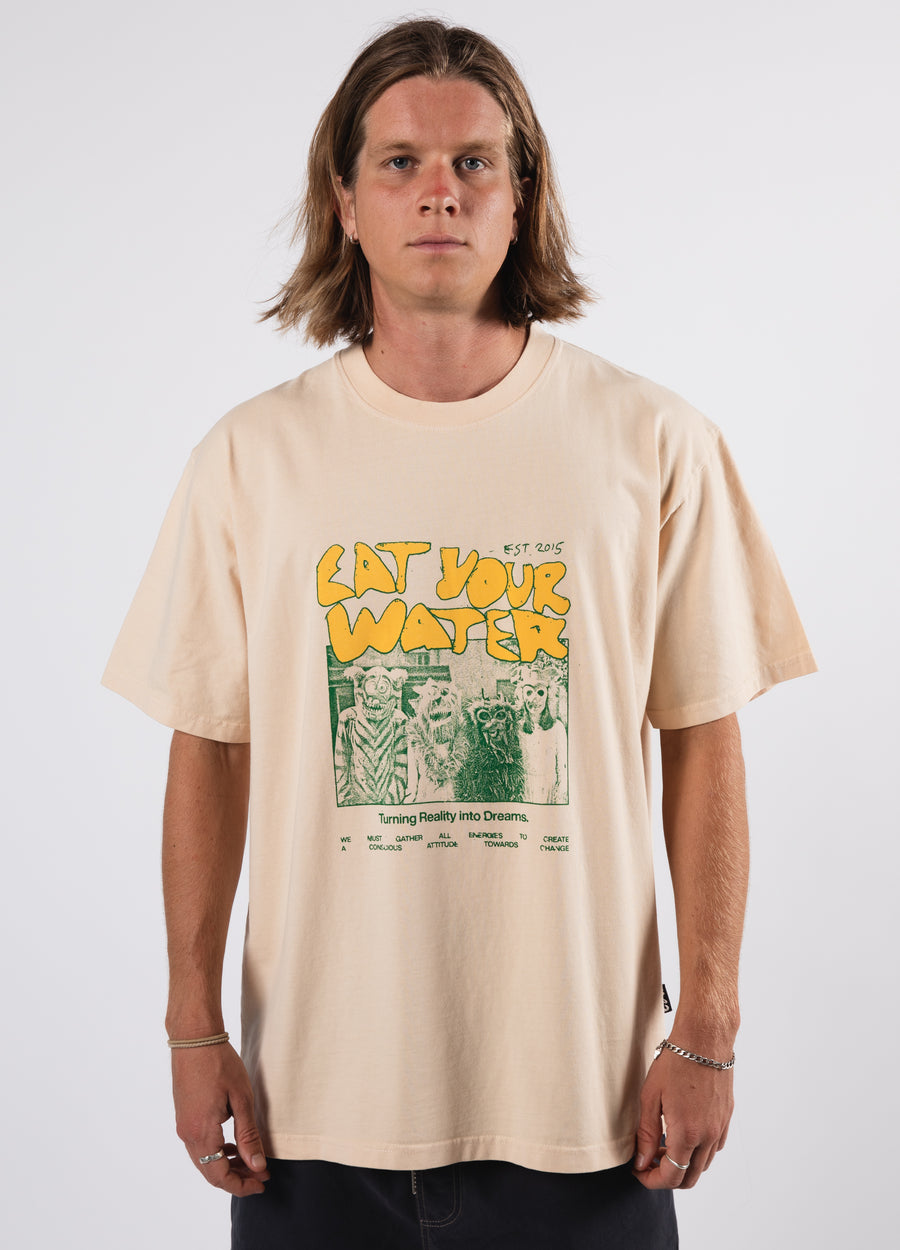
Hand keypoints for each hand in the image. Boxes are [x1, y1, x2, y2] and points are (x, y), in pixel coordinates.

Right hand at [172, 1042, 269, 1196]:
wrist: (194, 1038)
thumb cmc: (220, 1063)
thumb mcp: (241, 1099)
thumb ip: (248, 1135)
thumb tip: (257, 1166)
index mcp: (201, 1133)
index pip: (219, 1176)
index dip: (241, 1185)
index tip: (262, 1184)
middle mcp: (187, 1135)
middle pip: (210, 1172)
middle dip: (236, 1178)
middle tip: (261, 1176)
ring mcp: (183, 1126)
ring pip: (204, 1160)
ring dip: (227, 1165)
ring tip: (251, 1162)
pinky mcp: (184, 1116)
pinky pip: (199, 1145)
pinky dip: (217, 1152)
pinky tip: (233, 1145)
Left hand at [631, 1046, 733, 1189]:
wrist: (704, 1039)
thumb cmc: (676, 1062)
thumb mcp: (650, 1097)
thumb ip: (646, 1134)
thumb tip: (641, 1162)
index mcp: (687, 1133)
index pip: (672, 1176)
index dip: (652, 1180)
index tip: (639, 1172)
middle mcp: (708, 1136)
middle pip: (690, 1177)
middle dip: (666, 1176)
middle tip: (648, 1159)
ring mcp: (720, 1127)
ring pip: (703, 1164)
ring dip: (683, 1163)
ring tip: (663, 1143)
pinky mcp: (726, 1117)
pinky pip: (714, 1147)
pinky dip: (698, 1150)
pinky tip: (683, 1132)